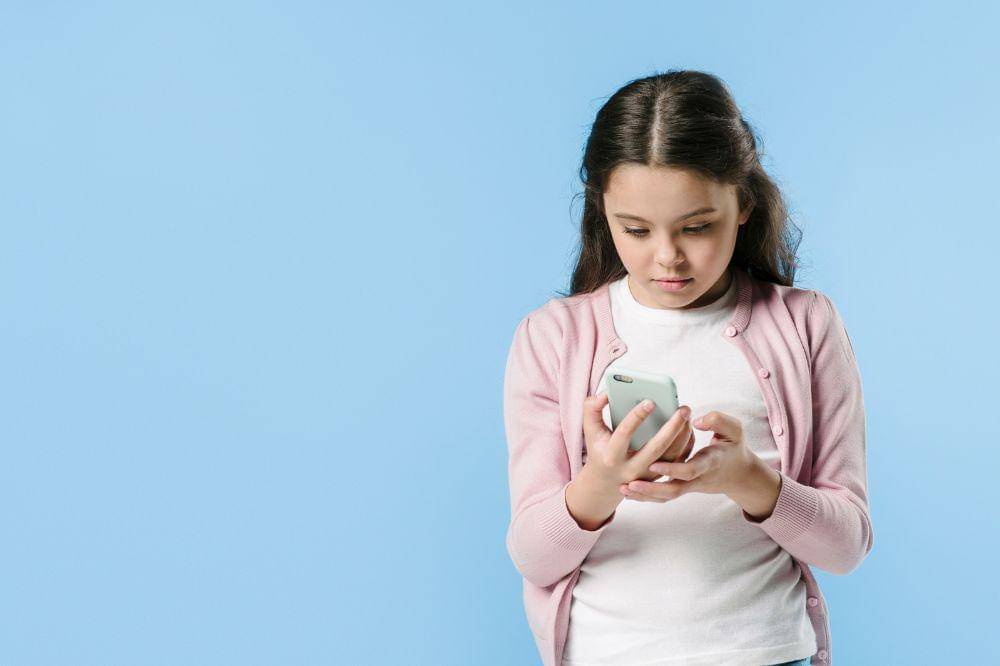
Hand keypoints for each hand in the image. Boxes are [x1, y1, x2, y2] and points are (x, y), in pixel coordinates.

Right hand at [581, 392, 694, 487]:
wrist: (605, 481)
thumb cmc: (599, 449)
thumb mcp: (590, 430)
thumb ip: (592, 408)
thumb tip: (606, 393)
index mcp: (611, 456)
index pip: (624, 434)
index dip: (636, 417)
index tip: (650, 401)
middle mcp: (630, 469)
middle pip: (655, 449)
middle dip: (671, 427)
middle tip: (683, 408)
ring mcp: (646, 476)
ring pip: (671, 458)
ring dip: (682, 435)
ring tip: (686, 414)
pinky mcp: (658, 477)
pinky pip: (677, 461)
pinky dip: (685, 444)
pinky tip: (687, 427)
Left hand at [618, 410, 757, 501]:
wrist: (738, 474)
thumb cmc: (733, 448)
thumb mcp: (734, 431)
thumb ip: (719, 421)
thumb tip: (697, 420)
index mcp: (710, 463)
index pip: (690, 470)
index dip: (672, 469)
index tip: (654, 464)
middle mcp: (698, 478)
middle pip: (674, 490)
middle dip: (651, 489)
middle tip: (629, 483)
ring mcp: (689, 486)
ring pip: (666, 497)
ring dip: (645, 496)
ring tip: (623, 489)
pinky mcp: (682, 487)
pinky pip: (663, 497)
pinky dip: (646, 497)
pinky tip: (629, 491)